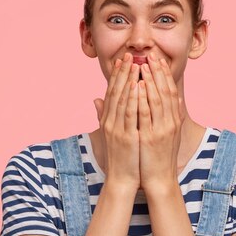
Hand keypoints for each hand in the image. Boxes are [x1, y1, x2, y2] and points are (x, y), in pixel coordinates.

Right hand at [93, 52, 140, 193]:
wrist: (121, 180)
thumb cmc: (121, 158)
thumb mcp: (112, 134)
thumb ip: (105, 115)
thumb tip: (96, 99)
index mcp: (108, 120)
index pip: (112, 93)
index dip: (116, 76)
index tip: (122, 60)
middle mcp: (110, 122)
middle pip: (116, 92)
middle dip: (122, 73)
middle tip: (128, 55)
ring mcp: (117, 129)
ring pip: (123, 100)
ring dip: (128, 81)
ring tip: (134, 65)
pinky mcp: (126, 137)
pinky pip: (130, 114)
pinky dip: (134, 99)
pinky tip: (139, 86)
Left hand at [137, 53, 185, 192]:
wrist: (160, 179)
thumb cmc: (160, 157)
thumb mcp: (167, 134)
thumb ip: (168, 116)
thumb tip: (175, 100)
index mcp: (174, 120)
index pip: (171, 91)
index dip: (165, 75)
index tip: (159, 60)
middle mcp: (170, 122)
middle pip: (165, 91)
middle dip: (158, 72)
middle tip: (152, 55)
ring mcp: (162, 129)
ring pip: (157, 100)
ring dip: (150, 81)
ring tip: (144, 65)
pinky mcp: (151, 137)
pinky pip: (146, 114)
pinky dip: (142, 99)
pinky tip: (138, 87)